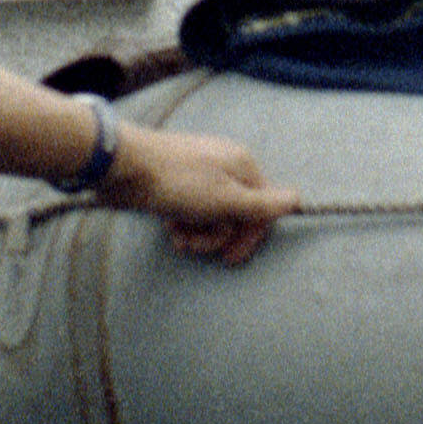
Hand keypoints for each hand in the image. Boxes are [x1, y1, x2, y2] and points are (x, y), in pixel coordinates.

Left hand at [104, 125, 296, 263]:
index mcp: (243, 166)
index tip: (229, 258)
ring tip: (177, 236)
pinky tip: (169, 227)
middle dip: (216, 236)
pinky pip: (192, 210)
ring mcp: (201, 175)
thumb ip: (262, 204)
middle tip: (193, 244)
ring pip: (213, 215)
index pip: (263, 209)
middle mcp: (225, 167)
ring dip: (197, 233)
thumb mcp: (225, 198)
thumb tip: (298, 199)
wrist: (124, 166)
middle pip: (237, 215)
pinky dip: (184, 223)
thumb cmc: (177, 183)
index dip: (248, 237)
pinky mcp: (178, 183)